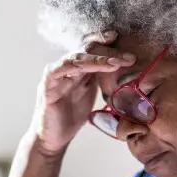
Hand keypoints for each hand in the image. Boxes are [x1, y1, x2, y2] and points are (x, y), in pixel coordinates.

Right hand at [29, 31, 134, 154]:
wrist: (54, 138)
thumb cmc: (72, 116)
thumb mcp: (92, 94)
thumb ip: (103, 79)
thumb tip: (126, 69)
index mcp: (78, 68)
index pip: (91, 49)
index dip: (104, 42)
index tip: (120, 38)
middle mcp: (66, 67)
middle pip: (86, 50)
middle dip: (108, 51)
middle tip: (129, 57)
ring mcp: (56, 75)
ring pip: (76, 58)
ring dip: (96, 59)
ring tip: (115, 63)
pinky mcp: (47, 86)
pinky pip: (58, 69)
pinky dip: (74, 65)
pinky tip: (88, 66)